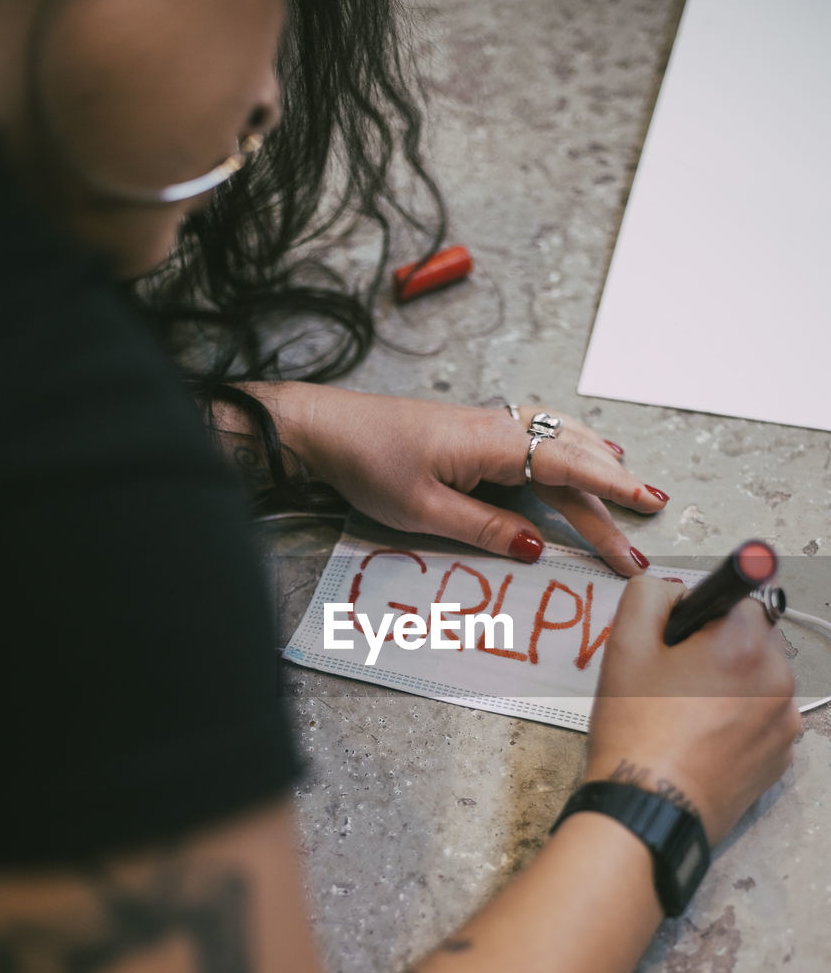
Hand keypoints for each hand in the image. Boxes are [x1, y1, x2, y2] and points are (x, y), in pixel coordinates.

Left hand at [239, 384, 668, 576]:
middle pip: (570, 459)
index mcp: (490, 445)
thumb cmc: (366, 463)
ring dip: (595, 461)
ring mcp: (486, 425)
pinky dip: (566, 443)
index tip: (648, 507)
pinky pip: (536, 434)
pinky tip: (573, 447)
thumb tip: (537, 547)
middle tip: (647, 526)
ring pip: (557, 440)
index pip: (568, 467)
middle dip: (611, 493)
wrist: (325, 426)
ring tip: (629, 480)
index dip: (612, 489)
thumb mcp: (420, 510)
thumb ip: (483, 528)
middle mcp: (497, 427)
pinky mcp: (472, 430)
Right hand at [584, 577, 800, 843]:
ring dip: (729, 686)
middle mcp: (778, 678)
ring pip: (757, 681)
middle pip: (751, 640)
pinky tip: (699, 740)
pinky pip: (761, 720)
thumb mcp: (623, 645)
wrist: (649, 809)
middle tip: (671, 680)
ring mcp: (784, 722)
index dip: (700, 615)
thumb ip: (648, 595)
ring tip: (682, 715)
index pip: (737, 599)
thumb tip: (672, 591)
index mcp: (744, 642)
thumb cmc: (636, 730)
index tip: (678, 640)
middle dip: (717, 649)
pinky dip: (736, 722)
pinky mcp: (780, 757)